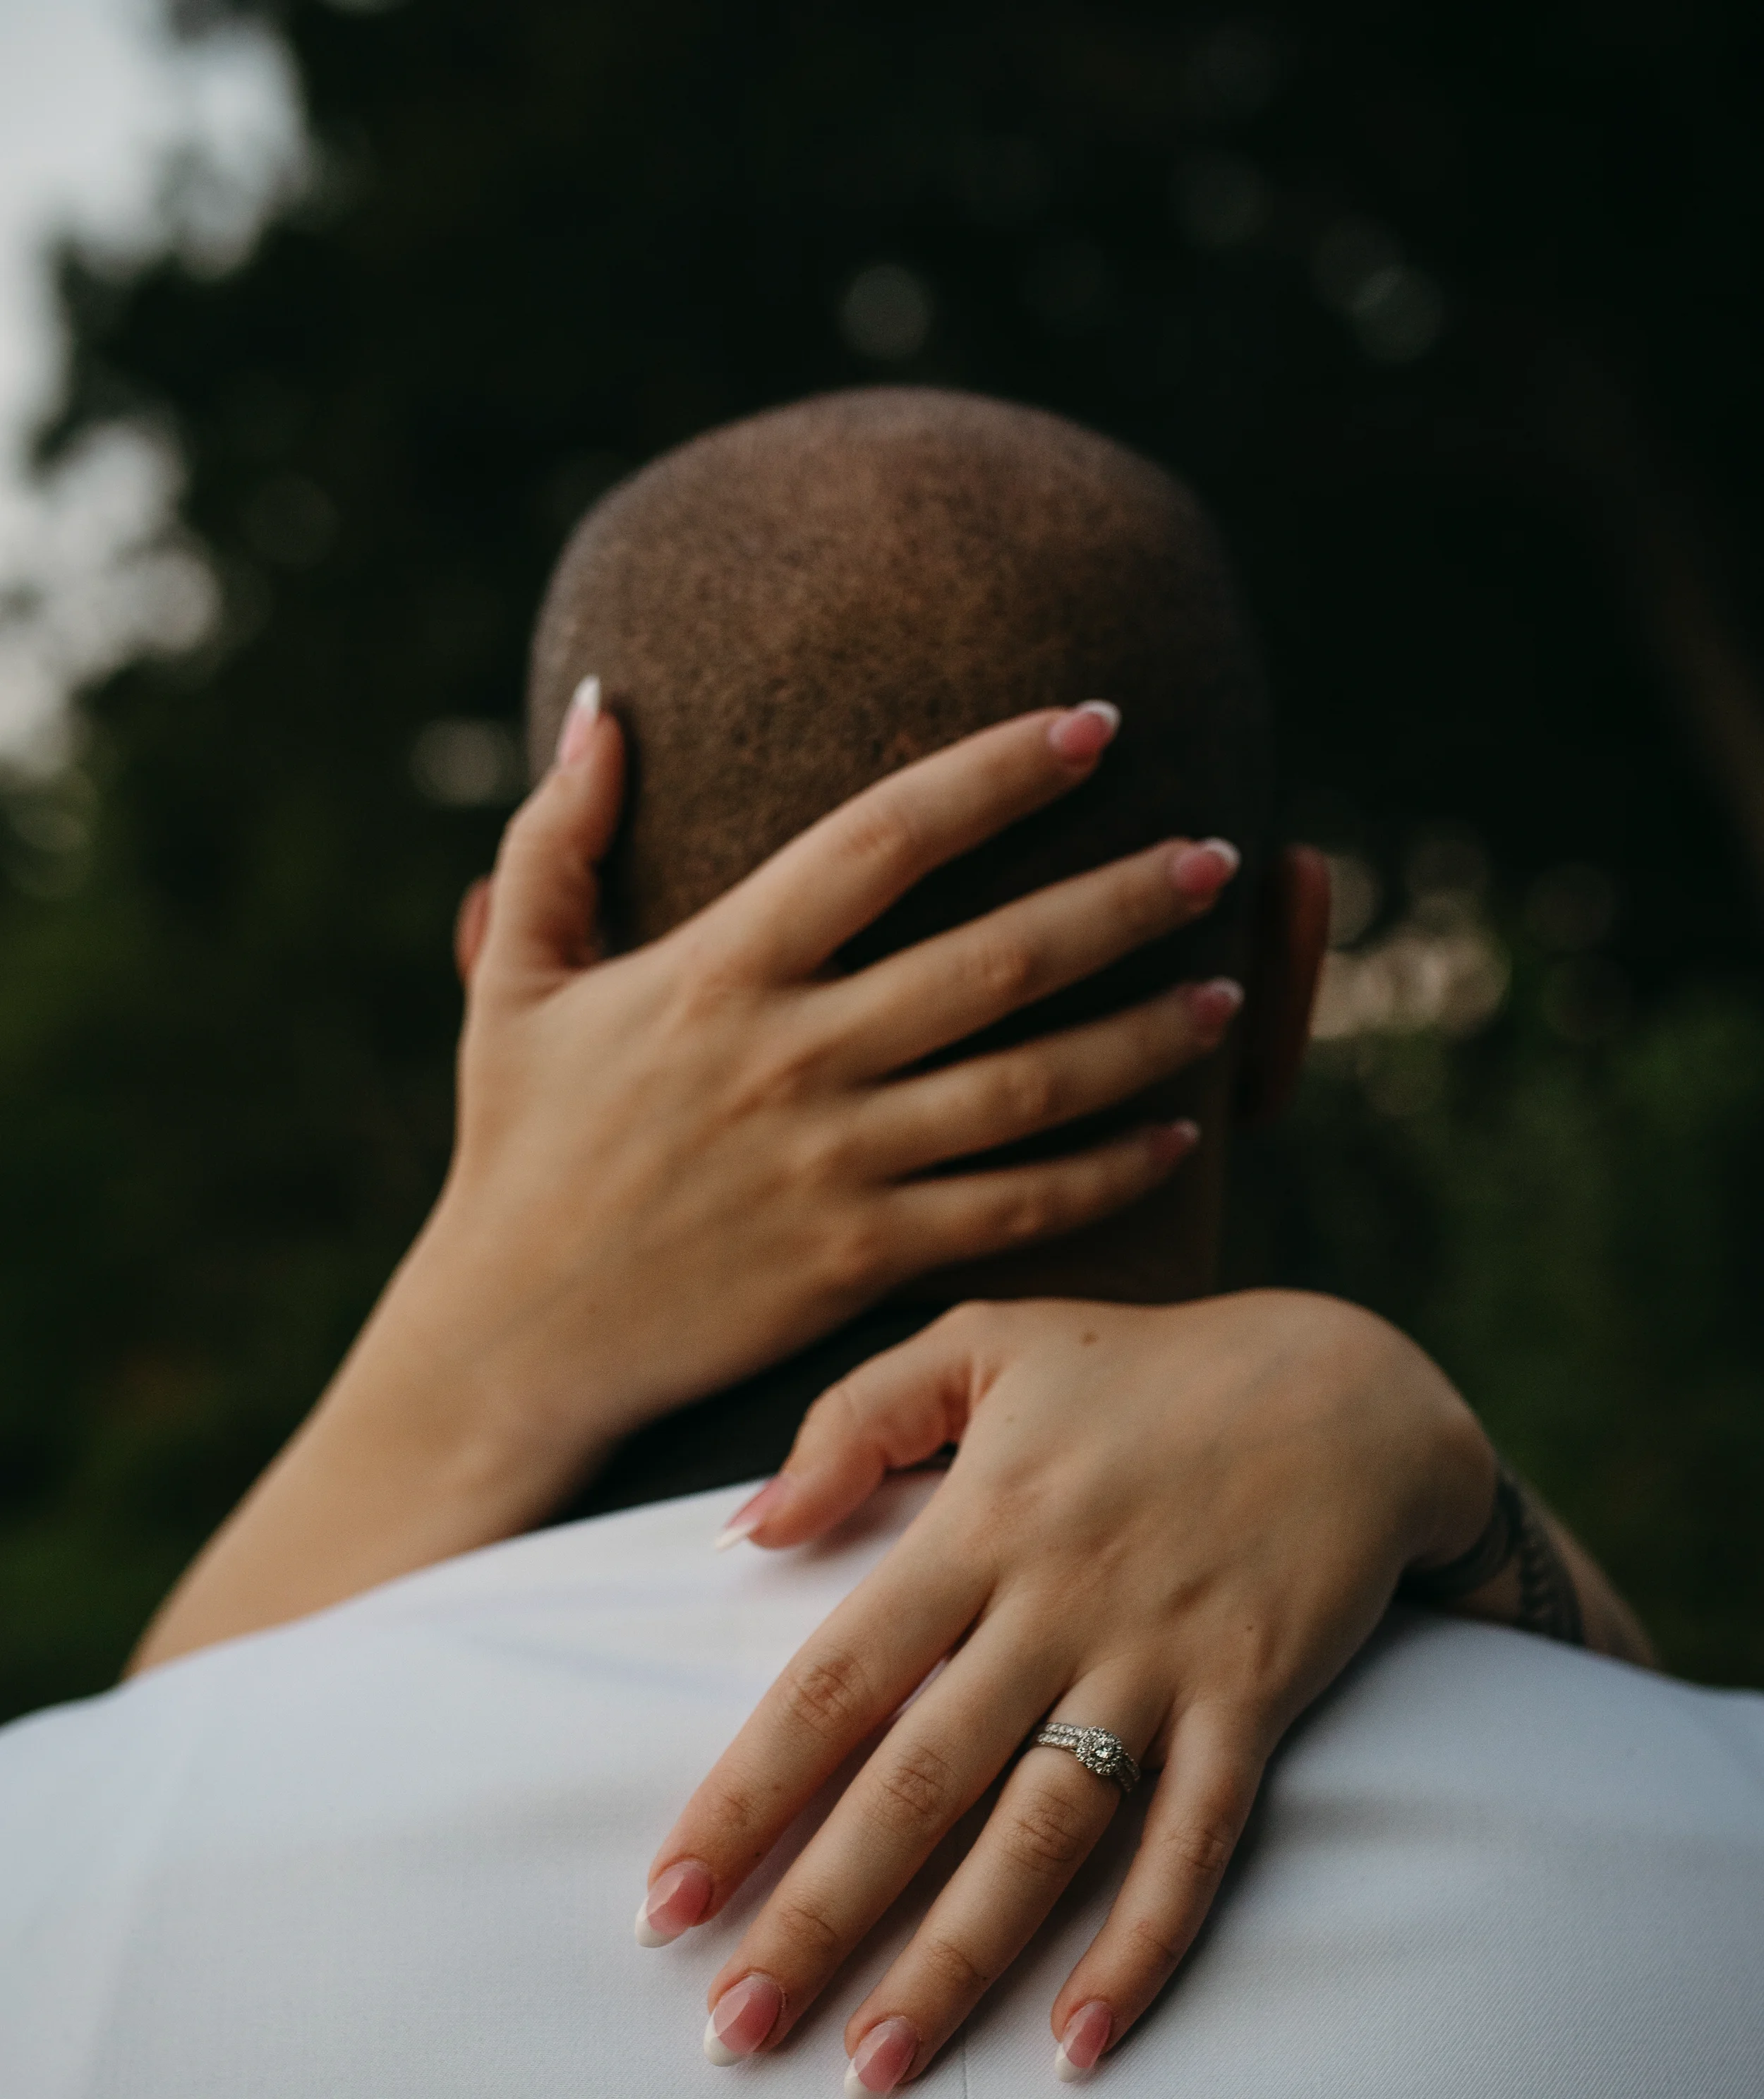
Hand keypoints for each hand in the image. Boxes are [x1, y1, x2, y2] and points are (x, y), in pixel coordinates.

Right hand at [383, 694, 1244, 1505]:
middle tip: (1217, 855)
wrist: (516, 1340)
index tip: (1095, 724)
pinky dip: (1103, 1174)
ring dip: (1141, 1036)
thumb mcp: (514, 982)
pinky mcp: (859, 1259)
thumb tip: (598, 702)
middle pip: (996, 957)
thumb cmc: (519, 1152)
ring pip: (1026, 1086)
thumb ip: (555, 837)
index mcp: (720, 969)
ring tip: (1224, 991)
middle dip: (1122, 900)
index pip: (884, 836)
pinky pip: (1011, 1208)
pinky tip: (1175, 1137)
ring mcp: (834, 1164)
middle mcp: (792, 1057)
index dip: (998, 771)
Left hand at [638, 1294, 1497, 2094]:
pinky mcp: (1254, 1703)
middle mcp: (1056, 1606)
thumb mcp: (985, 1343)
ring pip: (1043, 1833)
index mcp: (975, 1525)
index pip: (835, 1682)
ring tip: (872, 2069)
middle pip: (918, 1783)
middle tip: (735, 2029)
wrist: (1351, 1382)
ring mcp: (1158, 1663)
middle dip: (818, 1916)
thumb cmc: (1145, 1367)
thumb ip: (853, 1423)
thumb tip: (744, 1533)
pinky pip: (1195, 1841)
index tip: (665, 1902)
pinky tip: (1079, 2047)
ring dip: (956, 1961)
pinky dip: (1142, 1944)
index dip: (745, 1796)